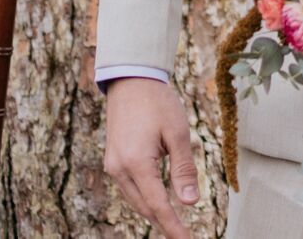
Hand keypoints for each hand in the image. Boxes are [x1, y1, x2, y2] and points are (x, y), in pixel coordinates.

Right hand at [104, 77, 198, 237]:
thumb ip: (184, 169)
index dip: (173, 227)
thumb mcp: (178, 133)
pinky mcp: (112, 160)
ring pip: (136, 200)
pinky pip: (130, 188)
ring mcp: (112, 165)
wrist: (131, 80)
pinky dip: (146, 197)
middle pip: (145, 207)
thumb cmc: (158, 102)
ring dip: (155, 210)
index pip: (158, 206)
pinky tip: (160, 198)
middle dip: (165, 222)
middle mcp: (119, 168)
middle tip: (185, 234)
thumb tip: (190, 203)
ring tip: (176, 222)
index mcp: (136, 163)